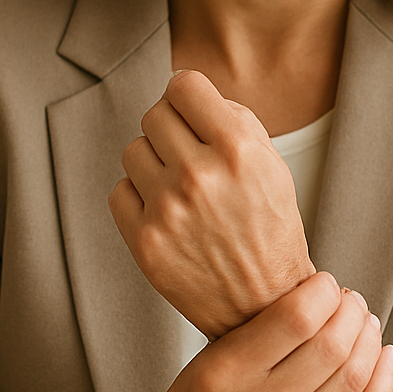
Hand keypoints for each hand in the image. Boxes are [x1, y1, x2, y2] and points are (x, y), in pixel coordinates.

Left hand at [109, 70, 314, 336]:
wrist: (265, 306)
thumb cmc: (269, 230)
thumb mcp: (272, 166)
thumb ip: (232, 121)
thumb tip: (183, 91)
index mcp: (238, 150)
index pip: (184, 85)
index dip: (187, 96)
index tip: (192, 111)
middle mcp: (200, 176)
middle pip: (154, 115)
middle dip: (171, 130)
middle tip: (189, 155)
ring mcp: (168, 210)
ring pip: (133, 151)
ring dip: (153, 163)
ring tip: (180, 188)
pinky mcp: (145, 242)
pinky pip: (119, 191)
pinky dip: (138, 198)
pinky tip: (166, 214)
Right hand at [135, 273, 392, 391]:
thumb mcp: (208, 357)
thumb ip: (261, 329)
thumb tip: (323, 292)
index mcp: (223, 375)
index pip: (296, 317)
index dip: (324, 291)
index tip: (325, 283)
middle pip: (332, 347)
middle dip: (352, 312)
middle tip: (352, 300)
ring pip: (352, 380)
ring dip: (369, 341)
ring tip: (367, 324)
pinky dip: (382, 383)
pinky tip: (386, 357)